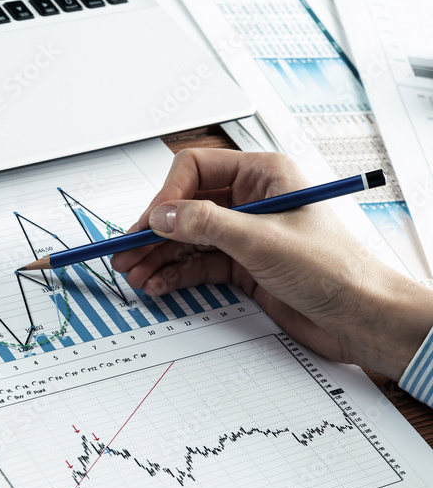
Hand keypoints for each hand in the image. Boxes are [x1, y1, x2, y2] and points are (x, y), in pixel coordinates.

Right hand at [109, 149, 432, 379]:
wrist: (362, 318)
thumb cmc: (335, 270)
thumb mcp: (262, 240)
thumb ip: (206, 224)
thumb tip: (162, 215)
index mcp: (264, 174)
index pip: (195, 168)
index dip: (167, 196)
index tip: (149, 225)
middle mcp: (251, 200)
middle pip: (185, 206)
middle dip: (154, 231)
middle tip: (126, 252)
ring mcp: (245, 234)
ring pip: (187, 238)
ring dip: (159, 256)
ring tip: (135, 274)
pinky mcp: (243, 266)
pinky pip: (197, 264)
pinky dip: (175, 273)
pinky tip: (158, 283)